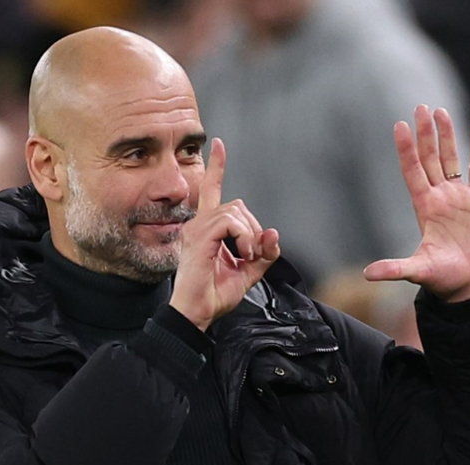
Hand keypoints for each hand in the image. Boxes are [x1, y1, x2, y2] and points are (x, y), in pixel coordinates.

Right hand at [169, 139, 280, 330]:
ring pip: (235, 211)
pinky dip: (244, 237)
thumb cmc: (215, 295)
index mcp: (206, 229)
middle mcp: (198, 225)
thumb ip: (262, 253)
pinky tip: (243, 255)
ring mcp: (196, 229)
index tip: (219, 145)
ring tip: (246, 257)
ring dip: (249, 235)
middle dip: (252, 227)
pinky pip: (230, 222)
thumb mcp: (248, 272)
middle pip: (236, 204)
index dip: (217, 167)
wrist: (196, 313)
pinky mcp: (199, 238)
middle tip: (252, 254)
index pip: (210, 190)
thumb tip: (273, 233)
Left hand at [364, 106, 469, 302]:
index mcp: (425, 207)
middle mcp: (439, 197)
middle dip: (425, 134)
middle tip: (420, 107)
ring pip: (452, 159)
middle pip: (430, 158)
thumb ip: (396, 269)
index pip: (413, 171)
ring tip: (440, 111)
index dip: (406, 149)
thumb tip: (368, 275)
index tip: (399, 125)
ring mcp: (459, 197)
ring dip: (447, 136)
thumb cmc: (443, 278)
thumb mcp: (419, 271)